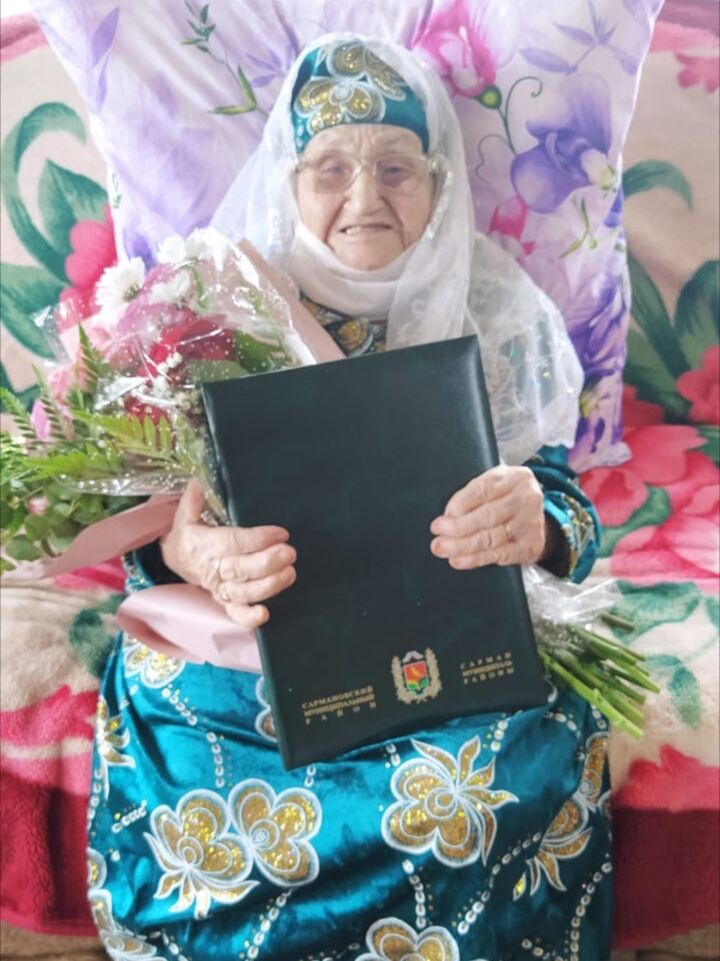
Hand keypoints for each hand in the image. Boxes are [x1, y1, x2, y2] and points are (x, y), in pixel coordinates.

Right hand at [160, 480, 296, 628]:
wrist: (177, 560)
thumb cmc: (189, 536)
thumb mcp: (184, 517)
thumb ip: (192, 502)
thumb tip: (196, 483)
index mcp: (206, 546)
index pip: (233, 542)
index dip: (257, 539)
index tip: (280, 533)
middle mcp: (214, 569)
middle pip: (242, 569)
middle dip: (267, 562)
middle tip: (290, 553)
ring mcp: (221, 588)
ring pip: (244, 592)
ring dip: (268, 586)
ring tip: (290, 573)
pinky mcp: (226, 602)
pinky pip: (236, 614)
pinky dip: (249, 618)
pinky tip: (265, 615)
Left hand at [429, 465, 546, 569]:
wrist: (539, 519)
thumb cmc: (507, 500)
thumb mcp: (495, 487)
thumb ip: (473, 495)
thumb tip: (449, 516)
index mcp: (514, 477)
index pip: (482, 490)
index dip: (458, 505)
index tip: (441, 518)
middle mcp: (526, 498)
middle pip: (487, 516)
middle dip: (457, 528)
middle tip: (437, 536)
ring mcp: (531, 523)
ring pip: (491, 537)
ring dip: (462, 546)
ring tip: (443, 549)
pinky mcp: (531, 545)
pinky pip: (499, 554)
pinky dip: (476, 559)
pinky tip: (460, 560)